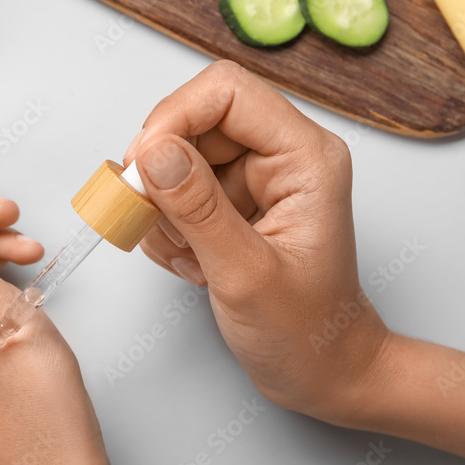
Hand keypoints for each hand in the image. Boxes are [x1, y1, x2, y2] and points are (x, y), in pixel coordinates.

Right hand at [124, 61, 389, 424]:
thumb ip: (198, 208)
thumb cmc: (308, 332)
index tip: (141, 165)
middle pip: (194, 119)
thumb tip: (152, 151)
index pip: (227, 91)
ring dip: (162, 207)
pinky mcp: (231, 199)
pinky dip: (165, 226)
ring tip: (188, 256)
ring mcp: (254, 176)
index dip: (174, 116)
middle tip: (151, 220)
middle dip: (161, 171)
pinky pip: (174, 188)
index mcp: (305, 156)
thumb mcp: (246, 274)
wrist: (323, 372)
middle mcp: (281, 155)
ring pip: (176, 155)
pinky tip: (192, 264)